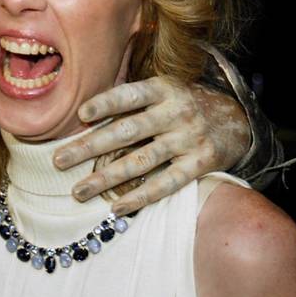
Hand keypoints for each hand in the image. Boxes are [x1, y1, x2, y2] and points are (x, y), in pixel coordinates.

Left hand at [53, 77, 250, 214]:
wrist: (237, 119)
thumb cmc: (183, 103)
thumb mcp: (163, 89)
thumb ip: (131, 99)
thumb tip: (82, 113)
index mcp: (163, 89)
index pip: (130, 94)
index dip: (106, 103)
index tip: (80, 114)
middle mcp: (176, 112)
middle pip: (127, 131)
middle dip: (90, 147)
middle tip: (58, 161)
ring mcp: (189, 139)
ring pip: (142, 161)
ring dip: (106, 178)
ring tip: (78, 191)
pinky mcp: (201, 164)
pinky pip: (166, 184)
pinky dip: (140, 197)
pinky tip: (116, 207)